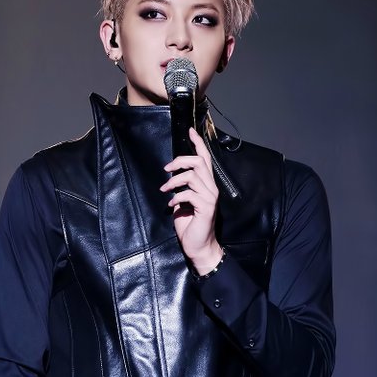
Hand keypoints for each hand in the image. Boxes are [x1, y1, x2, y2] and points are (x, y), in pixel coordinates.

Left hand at [160, 127, 223, 275]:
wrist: (198, 246)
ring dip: (174, 181)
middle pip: (198, 162)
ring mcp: (210, 197)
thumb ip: (182, 187)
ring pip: (192, 176)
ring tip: (165, 189)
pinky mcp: (206, 208)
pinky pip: (189, 194)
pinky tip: (171, 205)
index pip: (205, 158)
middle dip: (180, 161)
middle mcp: (212, 188)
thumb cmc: (190, 224)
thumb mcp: (183, 201)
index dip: (197, 143)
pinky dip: (176, 197)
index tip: (189, 131)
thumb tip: (171, 175)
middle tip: (166, 169)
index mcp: (207, 184)